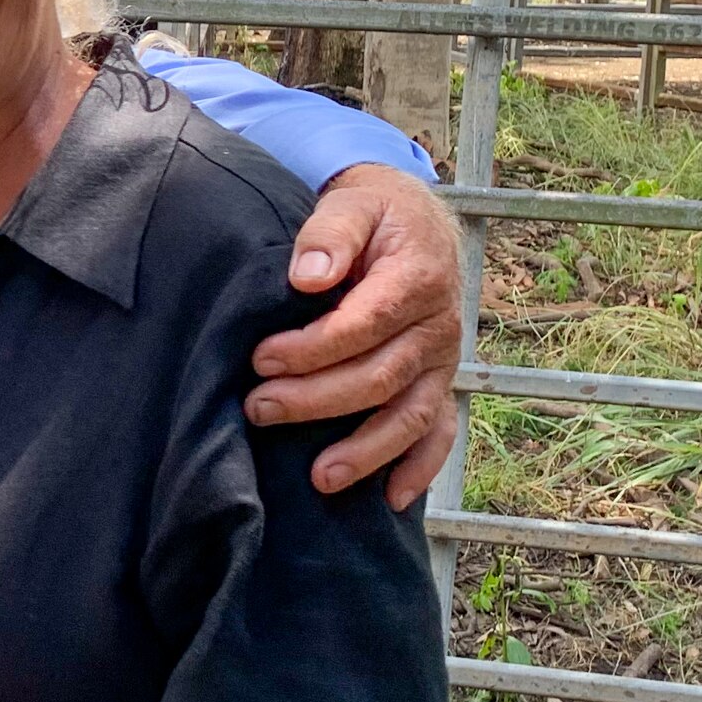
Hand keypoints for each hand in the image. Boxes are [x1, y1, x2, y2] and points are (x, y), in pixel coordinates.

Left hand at [247, 162, 460, 507]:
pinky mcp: (439, 385)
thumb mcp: (352, 203)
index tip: (262, 359)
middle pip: (381, 376)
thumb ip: (330, 234)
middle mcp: (438, 327)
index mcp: (418, 278)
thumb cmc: (373, 214)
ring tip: (318, 478)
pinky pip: (438, 433)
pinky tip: (390, 498)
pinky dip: (420, 468)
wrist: (412, 220)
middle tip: (259, 409)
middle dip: (318, 399)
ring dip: (366, 451)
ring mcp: (442, 362)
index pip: (367, 324)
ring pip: (410, 416)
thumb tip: (306, 276)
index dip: (315, 347)